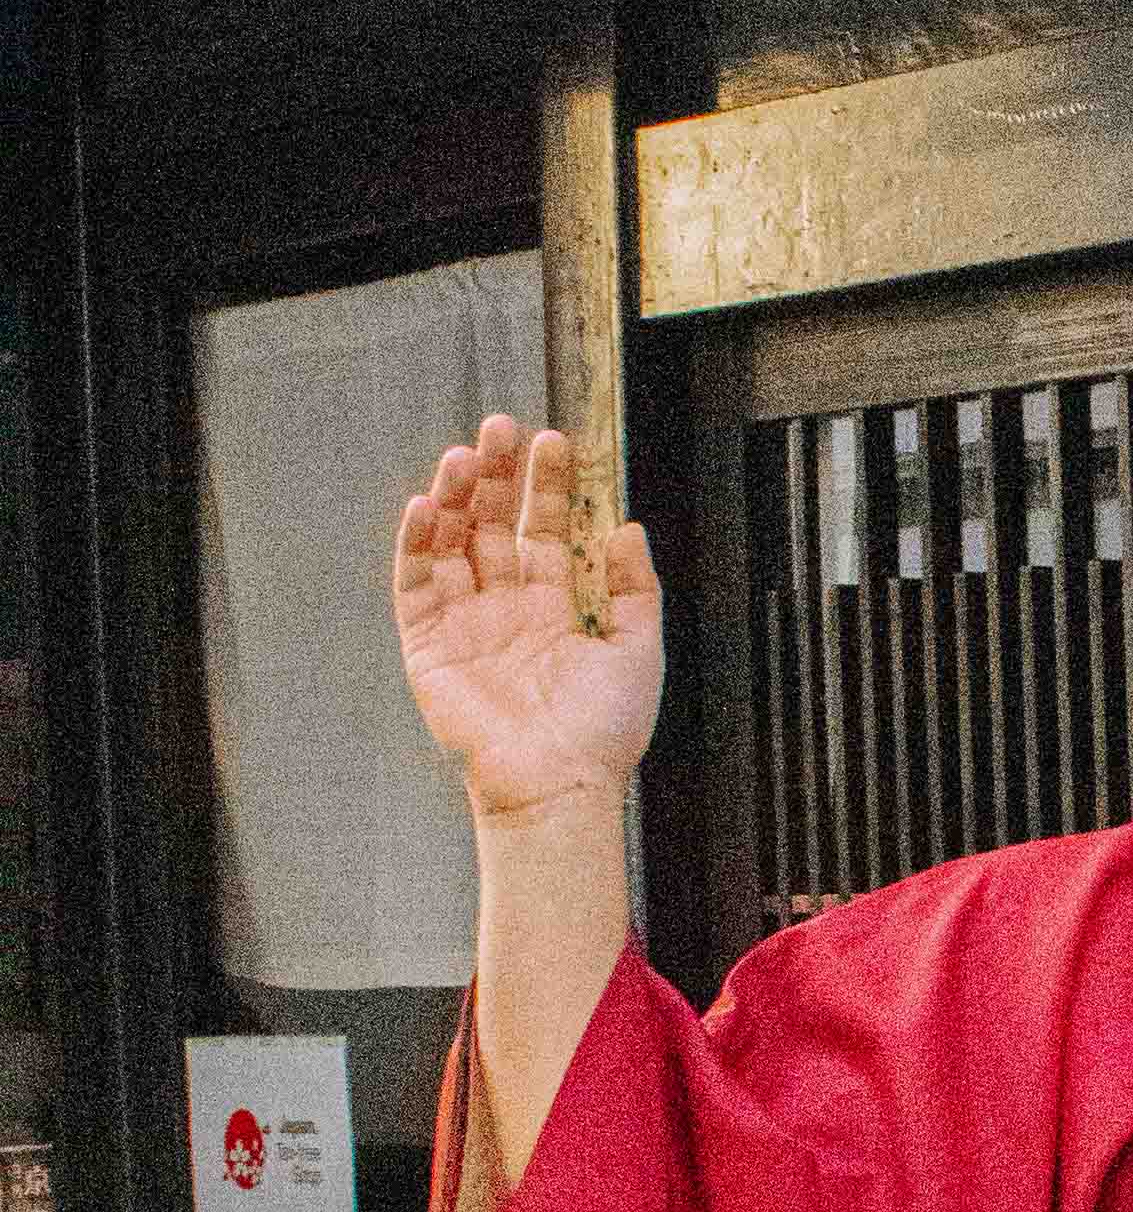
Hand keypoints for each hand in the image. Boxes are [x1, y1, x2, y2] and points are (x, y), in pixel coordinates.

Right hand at [396, 415, 662, 824]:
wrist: (560, 783)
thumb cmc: (603, 731)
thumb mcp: (638, 648)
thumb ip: (633, 587)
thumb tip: (627, 527)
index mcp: (552, 607)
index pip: (543, 530)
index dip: (546, 486)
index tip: (552, 441)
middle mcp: (506, 608)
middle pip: (493, 525)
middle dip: (496, 476)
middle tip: (499, 428)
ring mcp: (465, 624)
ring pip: (451, 544)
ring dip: (455, 497)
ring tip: (463, 455)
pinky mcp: (429, 645)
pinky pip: (416, 586)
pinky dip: (416, 545)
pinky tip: (425, 507)